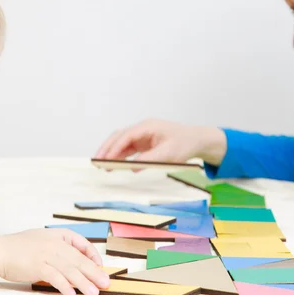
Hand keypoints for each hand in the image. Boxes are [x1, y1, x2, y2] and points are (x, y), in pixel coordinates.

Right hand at [0, 228, 109, 294]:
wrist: (0, 251)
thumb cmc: (20, 248)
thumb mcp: (42, 240)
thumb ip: (58, 248)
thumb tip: (75, 263)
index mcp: (56, 234)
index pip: (80, 242)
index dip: (92, 254)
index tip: (99, 265)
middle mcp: (53, 243)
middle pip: (78, 259)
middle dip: (94, 272)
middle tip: (106, 283)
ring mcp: (46, 254)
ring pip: (70, 269)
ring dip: (83, 282)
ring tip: (93, 292)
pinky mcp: (37, 266)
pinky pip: (55, 277)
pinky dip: (64, 285)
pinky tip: (71, 293)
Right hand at [94, 119, 226, 169]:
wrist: (196, 140)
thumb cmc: (184, 144)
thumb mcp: (168, 154)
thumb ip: (149, 160)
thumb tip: (132, 168)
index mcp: (148, 127)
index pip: (126, 136)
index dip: (115, 148)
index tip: (107, 159)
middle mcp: (142, 129)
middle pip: (119, 136)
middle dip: (107, 149)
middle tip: (97, 162)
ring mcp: (142, 135)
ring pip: (121, 142)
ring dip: (111, 153)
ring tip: (102, 165)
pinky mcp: (143, 142)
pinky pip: (128, 148)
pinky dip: (120, 156)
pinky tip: (115, 164)